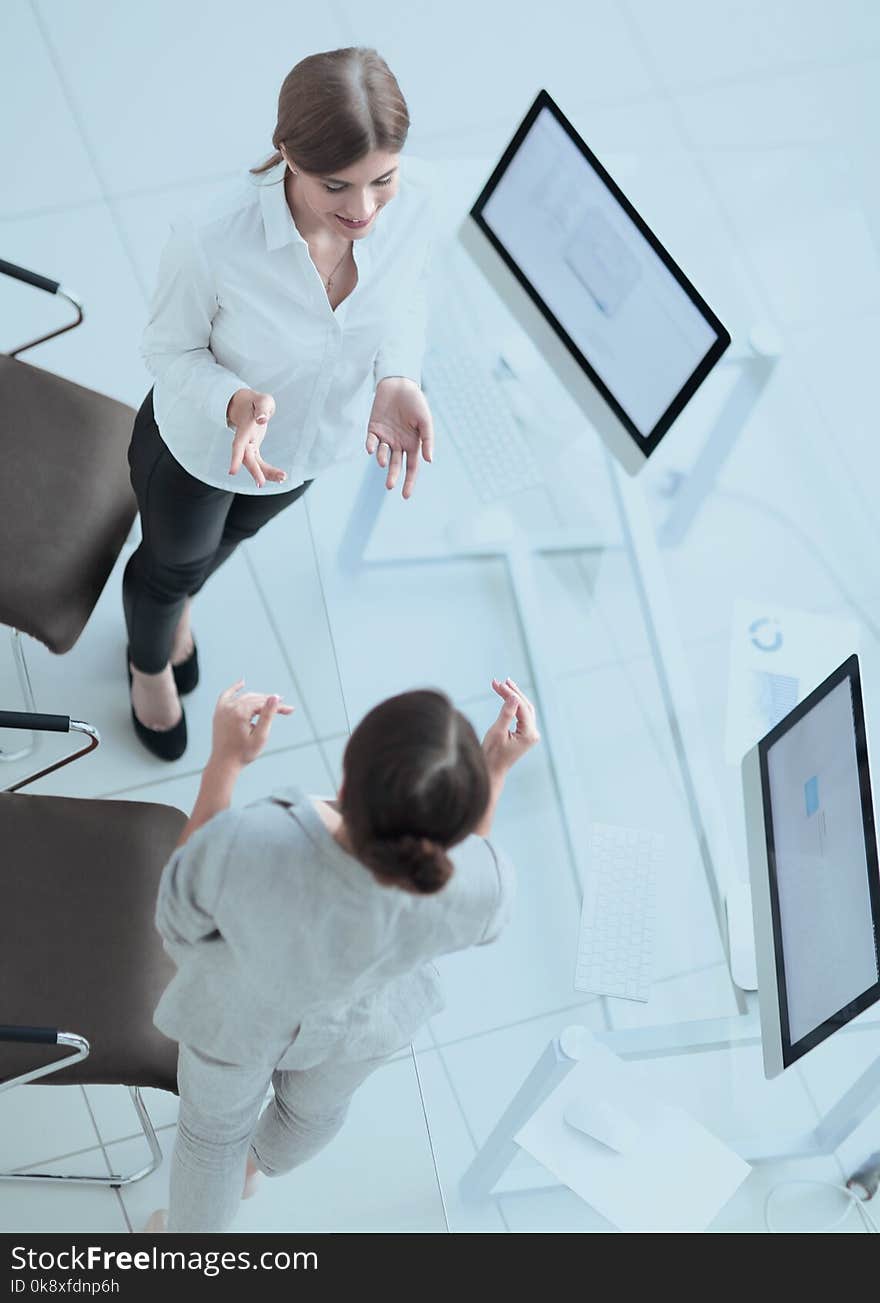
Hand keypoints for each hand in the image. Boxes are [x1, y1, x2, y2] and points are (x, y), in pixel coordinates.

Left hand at [209, 680, 293, 770]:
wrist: (224, 763)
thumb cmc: (244, 753)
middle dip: (270, 702)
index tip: (291, 710)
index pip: (263, 703)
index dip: (278, 706)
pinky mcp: (219, 713)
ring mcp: (222, 709)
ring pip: (244, 698)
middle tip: (285, 709)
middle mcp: (229, 707)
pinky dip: (235, 689)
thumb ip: (268, 715)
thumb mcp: (260, 736)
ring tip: (271, 704)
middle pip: (255, 699)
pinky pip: (226, 695)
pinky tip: (242, 682)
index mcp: (240, 712)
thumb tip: (274, 697)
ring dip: (258, 699)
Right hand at [226, 388, 286, 489]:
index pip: (238, 445)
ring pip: (255, 465)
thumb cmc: (256, 402)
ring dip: (267, 474)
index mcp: (244, 429)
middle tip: (261, 484)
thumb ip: (262, 409)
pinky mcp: (254, 450)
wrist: (247, 405)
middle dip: (254, 471)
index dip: (235, 458)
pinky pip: (260, 464)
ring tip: (282, 478)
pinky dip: (269, 471)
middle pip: (246, 459)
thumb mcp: (262, 401)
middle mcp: (244, 441)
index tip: (231, 472)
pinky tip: (281, 477)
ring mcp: (248, 447)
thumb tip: (262, 420)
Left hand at [366, 377, 434, 497]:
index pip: (411, 467)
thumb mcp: (425, 421)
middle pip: (396, 465)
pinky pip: (371, 441)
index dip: (409, 481)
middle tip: (390, 486)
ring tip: (384, 462)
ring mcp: (386, 437)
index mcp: (413, 444)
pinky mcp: (373, 429)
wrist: (399, 384)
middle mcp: (399, 444)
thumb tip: (429, 460)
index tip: (405, 495)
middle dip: (393, 476)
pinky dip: (371, 446)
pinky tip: (372, 449)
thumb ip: (427, 440)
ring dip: (383, 459)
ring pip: (383, 454)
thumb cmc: (416, 402)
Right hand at [481, 677, 539, 783]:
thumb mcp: (498, 732)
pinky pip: (521, 715)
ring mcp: (530, 734)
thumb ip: (506, 713)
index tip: (498, 684)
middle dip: (512, 692)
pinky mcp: (525, 734)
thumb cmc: (492, 754)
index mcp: (529, 734)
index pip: (521, 708)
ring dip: (513, 697)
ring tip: (502, 684)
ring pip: (524, 709)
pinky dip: (513, 705)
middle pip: (525, 706)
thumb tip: (513, 696)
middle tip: (499, 681)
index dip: (510, 694)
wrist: (491, 770)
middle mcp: (533, 733)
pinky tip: (506, 696)